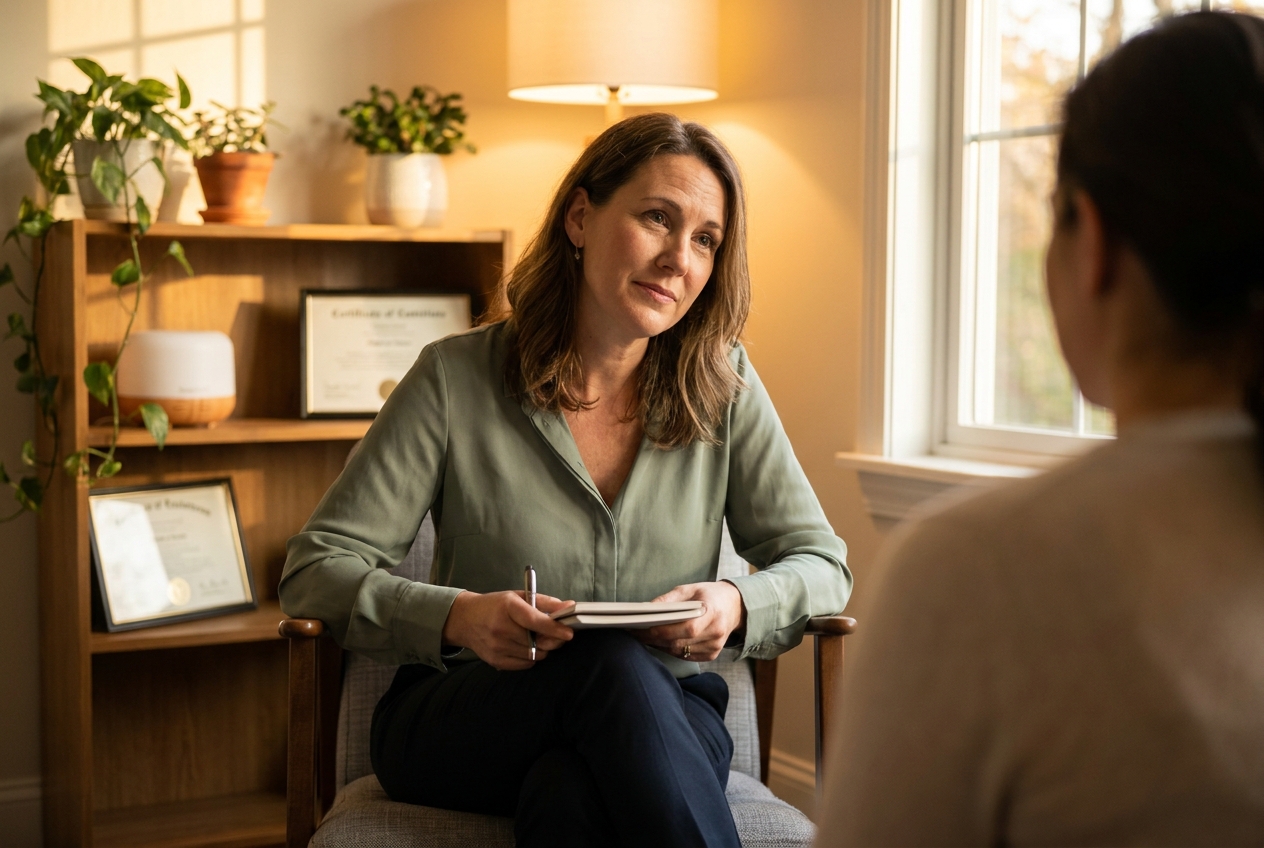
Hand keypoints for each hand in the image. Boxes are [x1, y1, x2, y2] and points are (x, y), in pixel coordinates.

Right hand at [441, 591, 574, 670]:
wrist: (465, 620)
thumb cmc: (495, 606)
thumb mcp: (518, 596)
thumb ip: (545, 602)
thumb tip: (569, 607)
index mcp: (508, 607)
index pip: (535, 621)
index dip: (554, 628)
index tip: (569, 633)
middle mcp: (501, 628)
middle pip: (537, 642)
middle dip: (551, 640)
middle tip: (554, 634)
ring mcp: (497, 647)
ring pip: (534, 655)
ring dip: (541, 649)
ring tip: (535, 638)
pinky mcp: (495, 661)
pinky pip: (524, 665)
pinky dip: (530, 657)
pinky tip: (524, 646)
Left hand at [634, 581, 745, 662]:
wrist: (734, 607)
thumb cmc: (709, 595)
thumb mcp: (689, 589)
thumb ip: (669, 599)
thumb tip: (646, 609)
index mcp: (712, 613)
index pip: (686, 628)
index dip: (663, 630)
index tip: (642, 628)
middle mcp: (716, 633)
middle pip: (680, 642)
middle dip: (655, 638)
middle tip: (636, 633)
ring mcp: (714, 647)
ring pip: (680, 652)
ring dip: (660, 645)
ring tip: (644, 636)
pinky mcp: (711, 655)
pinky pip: (685, 656)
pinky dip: (671, 649)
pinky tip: (660, 642)